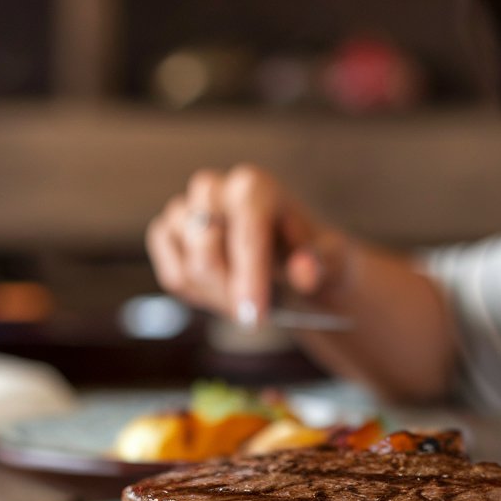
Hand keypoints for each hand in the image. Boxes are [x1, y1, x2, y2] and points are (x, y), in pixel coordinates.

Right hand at [146, 164, 347, 326]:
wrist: (292, 263)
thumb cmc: (313, 256)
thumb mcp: (333, 261)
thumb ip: (321, 264)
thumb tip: (304, 270)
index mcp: (256, 186)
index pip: (246, 222)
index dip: (249, 271)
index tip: (255, 313)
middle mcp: (215, 189)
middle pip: (207, 245)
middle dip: (231, 290)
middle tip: (257, 314)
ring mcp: (186, 210)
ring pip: (188, 264)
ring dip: (217, 296)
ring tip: (245, 301)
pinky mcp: (167, 233)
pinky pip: (172, 275)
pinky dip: (195, 296)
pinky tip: (223, 294)